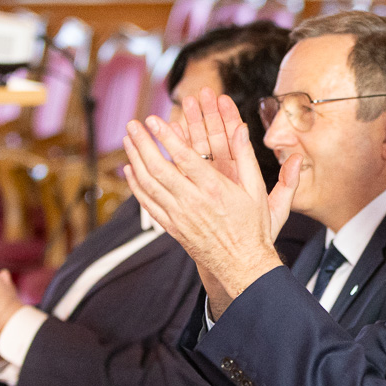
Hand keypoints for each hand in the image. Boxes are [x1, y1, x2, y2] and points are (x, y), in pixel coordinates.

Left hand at [122, 88, 297, 303]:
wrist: (243, 265)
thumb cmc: (252, 229)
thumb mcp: (257, 192)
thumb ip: (247, 158)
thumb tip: (241, 128)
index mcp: (214, 190)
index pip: (183, 157)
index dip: (166, 136)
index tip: (154, 120)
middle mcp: (193, 202)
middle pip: (158, 168)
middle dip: (143, 143)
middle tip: (132, 125)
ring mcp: (179, 216)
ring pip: (148, 184)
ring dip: (134, 159)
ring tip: (128, 141)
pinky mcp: (172, 227)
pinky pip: (147, 203)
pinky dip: (135, 185)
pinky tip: (130, 170)